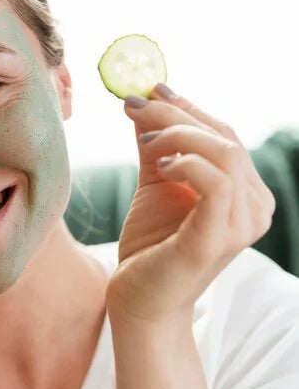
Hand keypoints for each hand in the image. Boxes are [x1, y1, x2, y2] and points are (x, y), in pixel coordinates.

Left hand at [106, 83, 275, 323]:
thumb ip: (155, 147)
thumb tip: (141, 103)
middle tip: (134, 105)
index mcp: (244, 191)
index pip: (224, 134)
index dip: (189, 107)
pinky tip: (159, 167)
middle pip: (224, 137)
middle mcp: (254, 206)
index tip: (151, 89)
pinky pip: (215, 184)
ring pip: (225, 153)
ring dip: (180, 135)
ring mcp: (241, 225)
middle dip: (175, 113)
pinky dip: (186, 164)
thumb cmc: (151, 244)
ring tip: (145, 141)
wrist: (140, 299)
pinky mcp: (217, 239)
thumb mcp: (155, 184)